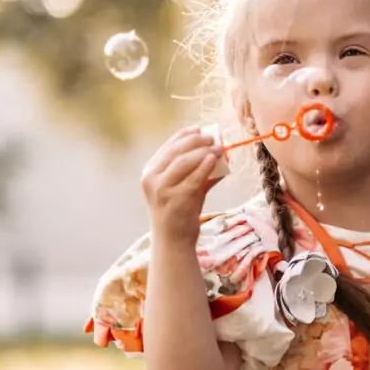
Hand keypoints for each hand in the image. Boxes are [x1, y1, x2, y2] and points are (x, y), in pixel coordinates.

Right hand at [141, 125, 222, 245]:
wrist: (173, 240)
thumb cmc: (181, 212)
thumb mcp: (186, 187)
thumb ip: (199, 171)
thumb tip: (220, 152)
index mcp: (150, 173)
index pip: (167, 148)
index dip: (183, 135)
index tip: (198, 128)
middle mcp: (151, 180)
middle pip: (175, 152)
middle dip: (195, 141)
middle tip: (212, 138)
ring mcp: (162, 190)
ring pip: (182, 162)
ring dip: (202, 152)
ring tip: (218, 148)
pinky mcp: (176, 200)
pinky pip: (192, 179)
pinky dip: (204, 167)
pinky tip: (214, 159)